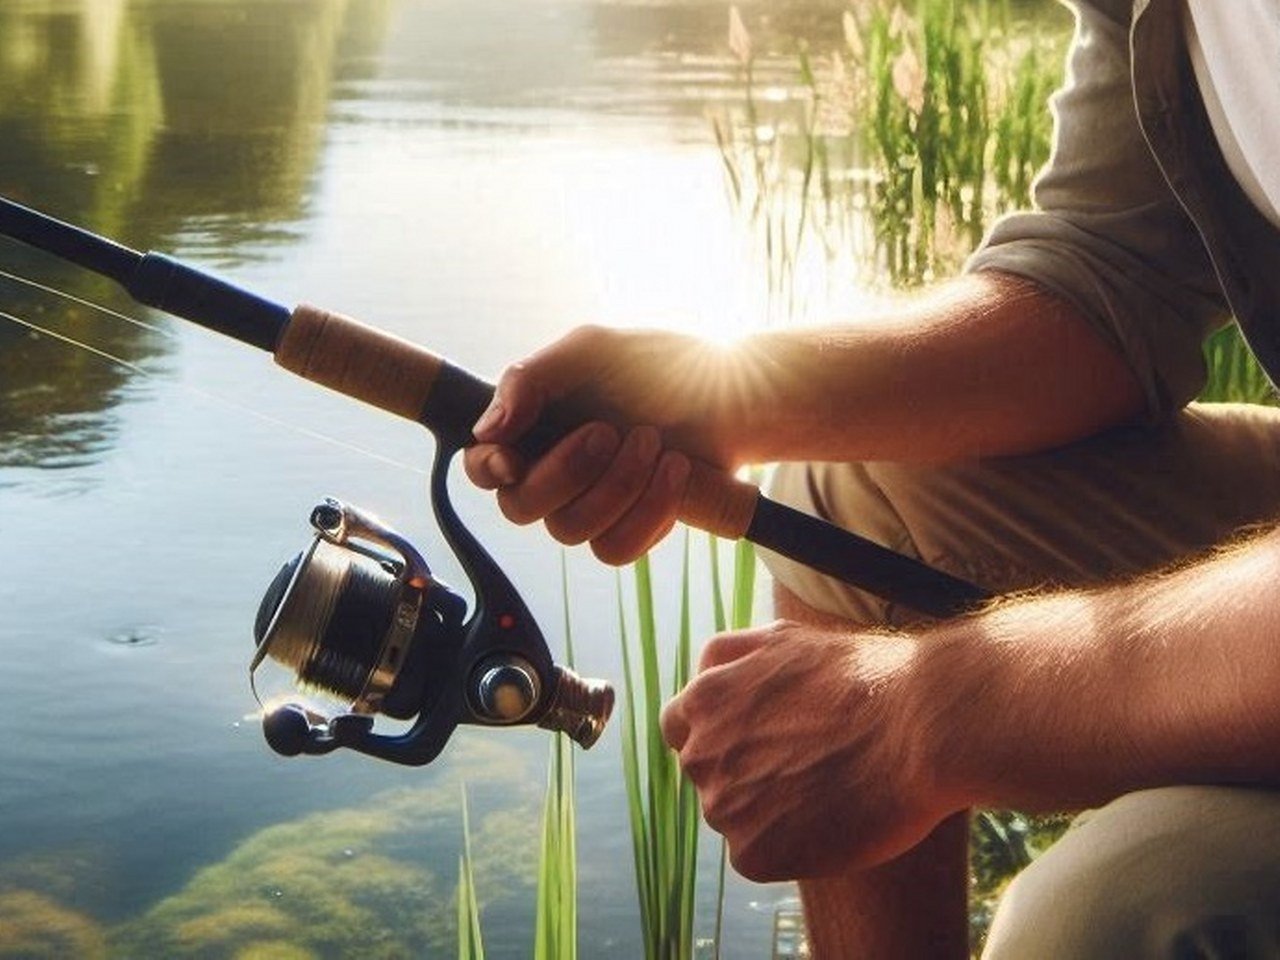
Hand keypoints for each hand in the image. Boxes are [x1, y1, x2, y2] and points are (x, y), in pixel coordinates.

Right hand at [463, 325, 746, 562]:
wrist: (733, 393)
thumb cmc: (659, 364)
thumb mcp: (594, 350)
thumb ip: (532, 378)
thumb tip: (487, 430)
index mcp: (532, 429)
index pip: (482, 467)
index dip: (488, 469)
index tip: (513, 459)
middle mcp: (552, 473)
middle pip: (521, 507)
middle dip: (567, 472)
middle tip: (613, 431)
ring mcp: (590, 507)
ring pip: (571, 531)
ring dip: (618, 487)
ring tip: (656, 443)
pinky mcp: (629, 529)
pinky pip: (616, 549)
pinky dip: (647, 512)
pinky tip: (675, 474)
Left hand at [660, 620, 959, 881]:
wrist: (920, 726)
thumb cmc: (865, 678)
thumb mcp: (785, 640)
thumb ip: (734, 658)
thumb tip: (706, 670)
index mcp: (703, 700)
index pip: (679, 727)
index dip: (717, 734)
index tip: (755, 739)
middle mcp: (700, 753)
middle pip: (706, 774)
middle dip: (742, 771)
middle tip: (804, 767)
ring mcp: (722, 805)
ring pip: (734, 817)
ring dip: (768, 810)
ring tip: (829, 789)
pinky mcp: (752, 853)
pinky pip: (759, 856)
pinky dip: (790, 848)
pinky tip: (833, 820)